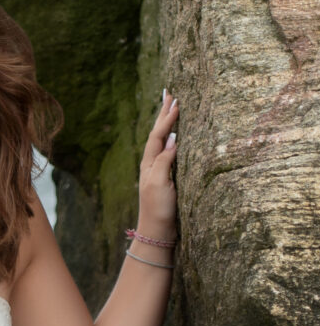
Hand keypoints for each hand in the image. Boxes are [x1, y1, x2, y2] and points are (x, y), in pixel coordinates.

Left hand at [136, 90, 178, 238]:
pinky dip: (172, 139)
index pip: (158, 135)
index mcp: (149, 163)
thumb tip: (173, 138)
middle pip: (157, 133)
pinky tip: (176, 136)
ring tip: (171, 108)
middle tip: (169, 94)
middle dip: (163, 114)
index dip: (167, 118)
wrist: (157, 231)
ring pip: (161, 141)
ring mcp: (158, 171)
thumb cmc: (158, 209)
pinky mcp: (166, 178)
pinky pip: (167, 151)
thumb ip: (165, 160)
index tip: (176, 101)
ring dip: (166, 123)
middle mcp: (152, 164)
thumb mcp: (160, 183)